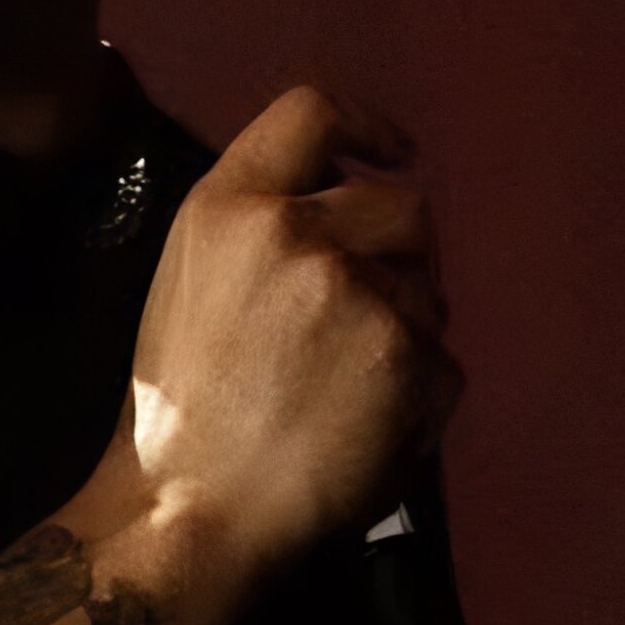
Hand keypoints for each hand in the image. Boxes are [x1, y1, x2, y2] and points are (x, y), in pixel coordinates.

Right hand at [122, 86, 465, 576]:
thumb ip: (260, 229)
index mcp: (229, 208)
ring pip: (429, 290)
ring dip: (408, 333)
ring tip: (349, 393)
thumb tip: (344, 207)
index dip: (366, 127)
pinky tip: (368, 430)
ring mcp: (356, 292)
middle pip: (403, 207)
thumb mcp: (190, 284)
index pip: (313, 113)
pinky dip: (420, 400)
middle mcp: (294, 233)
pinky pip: (444, 362)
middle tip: (364, 323)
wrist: (191, 511)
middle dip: (400, 261)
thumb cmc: (180, 416)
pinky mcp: (405, 356)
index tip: (395, 153)